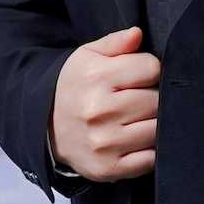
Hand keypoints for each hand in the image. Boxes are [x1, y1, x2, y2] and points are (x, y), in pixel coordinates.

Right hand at [52, 27, 159, 181]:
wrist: (46, 127)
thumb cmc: (76, 87)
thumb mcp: (88, 57)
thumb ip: (115, 43)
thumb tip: (138, 34)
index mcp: (96, 78)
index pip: (151, 68)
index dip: (149, 70)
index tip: (139, 76)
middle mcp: (99, 111)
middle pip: (156, 100)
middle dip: (153, 97)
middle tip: (139, 99)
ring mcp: (104, 143)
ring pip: (156, 130)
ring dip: (153, 124)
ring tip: (138, 119)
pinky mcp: (108, 168)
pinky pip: (149, 159)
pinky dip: (149, 150)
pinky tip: (135, 140)